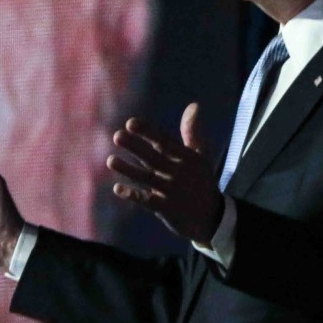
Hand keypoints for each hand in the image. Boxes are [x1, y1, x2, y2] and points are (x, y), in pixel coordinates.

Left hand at [107, 103, 223, 244]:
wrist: (212, 217)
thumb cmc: (201, 180)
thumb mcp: (200, 156)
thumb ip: (192, 131)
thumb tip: (194, 105)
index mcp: (186, 158)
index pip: (164, 141)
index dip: (148, 132)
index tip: (130, 123)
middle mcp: (179, 173)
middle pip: (153, 158)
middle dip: (135, 147)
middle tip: (116, 135)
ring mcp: (172, 192)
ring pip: (147, 179)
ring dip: (128, 170)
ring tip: (110, 160)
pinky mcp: (167, 209)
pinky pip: (147, 201)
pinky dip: (133, 195)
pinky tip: (117, 188)